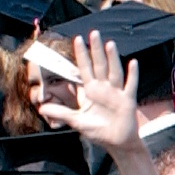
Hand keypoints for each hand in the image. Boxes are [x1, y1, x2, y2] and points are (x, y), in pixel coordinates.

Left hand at [35, 29, 142, 152]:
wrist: (117, 142)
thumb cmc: (98, 130)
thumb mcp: (76, 121)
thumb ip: (60, 113)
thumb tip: (41, 108)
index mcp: (91, 91)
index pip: (84, 68)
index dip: (81, 54)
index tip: (78, 39)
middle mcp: (104, 88)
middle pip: (99, 65)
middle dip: (96, 49)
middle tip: (94, 33)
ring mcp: (116, 93)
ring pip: (114, 71)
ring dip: (112, 58)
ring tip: (109, 44)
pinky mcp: (127, 101)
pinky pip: (130, 85)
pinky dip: (132, 75)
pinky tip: (133, 63)